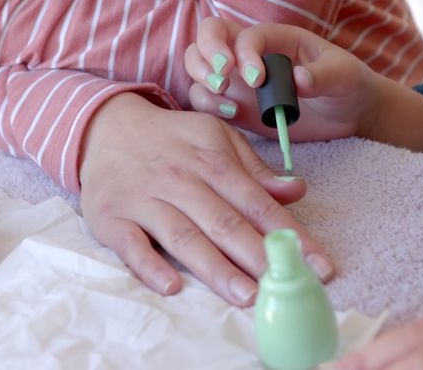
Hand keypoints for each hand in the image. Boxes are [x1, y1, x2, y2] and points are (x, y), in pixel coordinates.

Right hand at [78, 92, 335, 305]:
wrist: (104, 126)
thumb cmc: (171, 140)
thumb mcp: (216, 139)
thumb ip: (255, 170)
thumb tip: (297, 190)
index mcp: (212, 161)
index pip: (258, 203)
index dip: (290, 234)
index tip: (319, 264)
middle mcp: (180, 180)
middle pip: (224, 222)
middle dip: (258, 256)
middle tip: (284, 285)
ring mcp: (144, 200)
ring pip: (183, 237)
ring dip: (215, 267)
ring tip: (244, 295)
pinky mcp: (111, 218)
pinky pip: (131, 246)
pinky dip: (150, 266)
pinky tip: (172, 286)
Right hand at [184, 17, 382, 141]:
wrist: (349, 113)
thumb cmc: (347, 83)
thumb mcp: (344, 75)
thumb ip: (323, 75)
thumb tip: (299, 80)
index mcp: (276, 38)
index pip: (246, 35)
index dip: (245, 53)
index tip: (258, 80)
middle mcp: (250, 53)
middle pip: (208, 36)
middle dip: (206, 53)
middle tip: (222, 78)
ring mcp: (239, 80)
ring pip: (199, 66)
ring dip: (201, 78)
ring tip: (223, 96)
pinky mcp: (235, 106)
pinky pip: (206, 99)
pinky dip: (207, 105)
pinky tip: (230, 114)